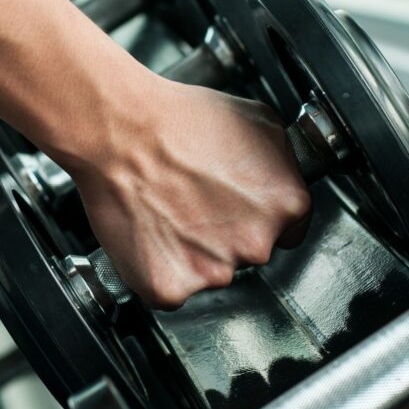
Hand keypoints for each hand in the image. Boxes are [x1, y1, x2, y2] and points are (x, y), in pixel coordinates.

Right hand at [60, 79, 311, 309]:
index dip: (258, 215)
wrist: (119, 131)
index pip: (289, 229)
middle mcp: (256, 243)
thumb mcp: (259, 119)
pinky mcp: (170, 287)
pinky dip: (158, 267)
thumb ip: (282, 162)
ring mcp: (214, 270)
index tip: (236, 205)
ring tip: (168, 209)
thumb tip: (281, 177)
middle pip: (250, 252)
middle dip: (226, 233)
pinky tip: (150, 231)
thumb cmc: (178, 120)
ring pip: (211, 272)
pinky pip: (170, 288)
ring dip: (193, 252)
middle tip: (194, 200)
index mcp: (286, 204)